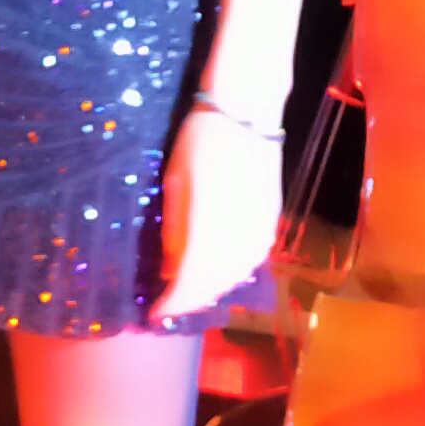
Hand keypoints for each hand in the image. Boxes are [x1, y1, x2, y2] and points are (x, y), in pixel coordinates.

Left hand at [151, 104, 282, 324]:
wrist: (246, 113)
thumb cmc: (199, 141)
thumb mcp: (175, 184)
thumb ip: (175, 233)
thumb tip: (169, 272)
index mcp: (212, 231)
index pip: (190, 284)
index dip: (172, 303)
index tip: (153, 313)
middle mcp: (241, 240)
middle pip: (214, 286)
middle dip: (189, 299)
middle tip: (168, 303)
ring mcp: (261, 232)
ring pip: (234, 277)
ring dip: (210, 288)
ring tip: (188, 289)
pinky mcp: (271, 222)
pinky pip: (250, 261)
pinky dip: (229, 272)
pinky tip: (215, 270)